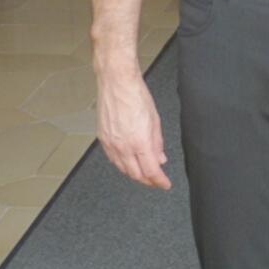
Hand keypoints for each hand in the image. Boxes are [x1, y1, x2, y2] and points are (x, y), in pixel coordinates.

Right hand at [96, 68, 170, 189]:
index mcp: (140, 142)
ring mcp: (111, 144)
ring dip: (135, 175)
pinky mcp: (102, 139)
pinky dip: (122, 165)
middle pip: (136, 174)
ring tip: (145, 175)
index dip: (159, 181)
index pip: (151, 170)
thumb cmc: (137, 96)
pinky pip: (113, 160)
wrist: (117, 83)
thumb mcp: (155, 119)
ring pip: (123, 169)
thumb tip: (160, 158)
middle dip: (147, 180)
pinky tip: (128, 164)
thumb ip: (157, 142)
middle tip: (156, 181)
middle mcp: (123, 146)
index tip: (165, 184)